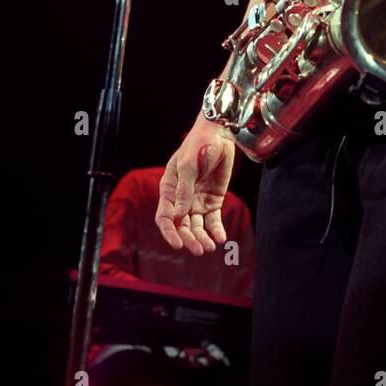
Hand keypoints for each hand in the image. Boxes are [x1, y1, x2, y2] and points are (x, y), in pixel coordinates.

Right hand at [155, 116, 235, 255]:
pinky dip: (216, 230)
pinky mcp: (213, 200)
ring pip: (197, 226)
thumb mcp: (188, 166)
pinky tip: (221, 238)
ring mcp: (197, 201)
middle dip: (189, 239)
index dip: (169, 232)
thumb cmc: (199, 146)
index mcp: (169, 190)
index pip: (165, 217)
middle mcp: (181, 199)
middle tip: (199, 251)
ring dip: (202, 238)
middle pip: (182, 226)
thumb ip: (184, 190)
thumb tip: (178, 215)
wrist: (219, 134)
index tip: (178, 245)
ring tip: (210, 248)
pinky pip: (213, 220)